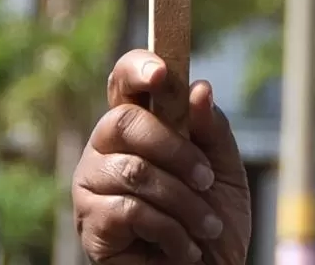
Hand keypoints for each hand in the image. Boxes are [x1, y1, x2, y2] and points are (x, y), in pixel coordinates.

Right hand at [74, 50, 249, 264]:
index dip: (136, 68)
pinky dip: (169, 230)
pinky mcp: (91, 220)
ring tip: (206, 227)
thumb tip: (199, 87)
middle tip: (205, 179)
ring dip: (183, 201)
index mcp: (136, 126)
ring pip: (135, 171)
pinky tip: (183, 247)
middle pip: (125, 120)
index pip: (123, 81)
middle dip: (175, 149)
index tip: (162, 73)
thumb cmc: (210, 225)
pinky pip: (130, 209)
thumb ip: (212, 131)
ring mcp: (92, 183)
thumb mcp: (224, 173)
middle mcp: (106, 147)